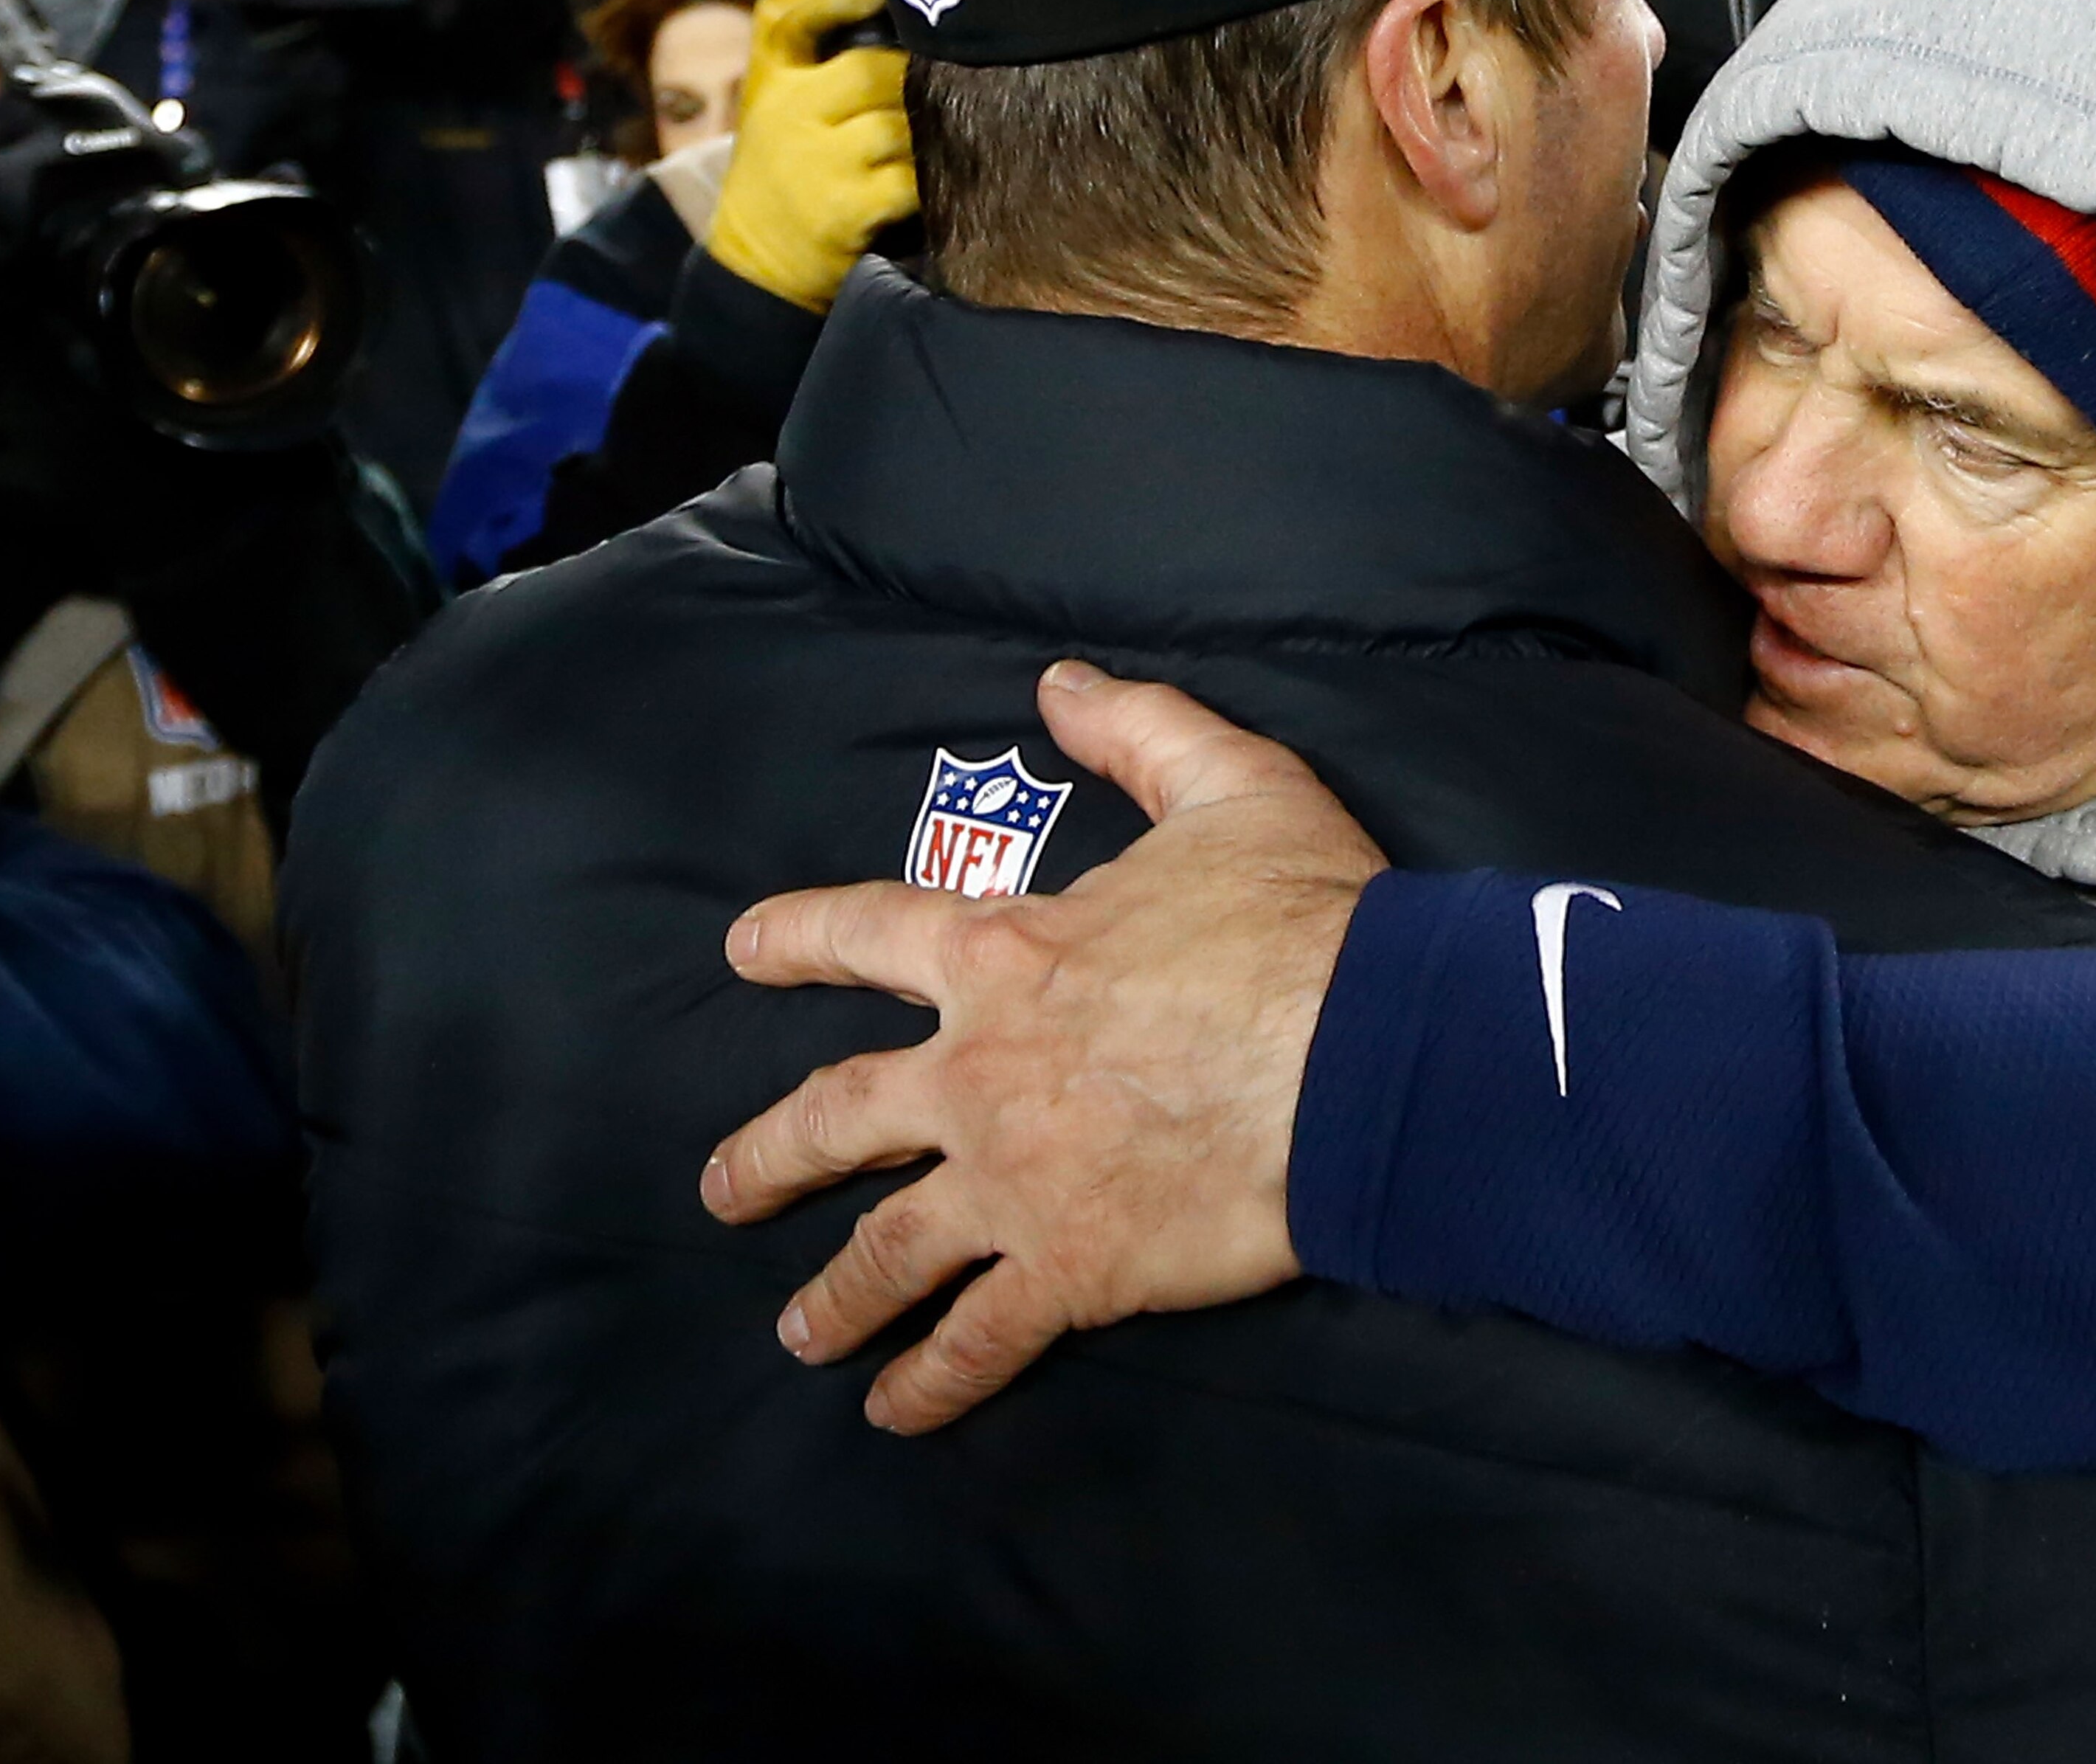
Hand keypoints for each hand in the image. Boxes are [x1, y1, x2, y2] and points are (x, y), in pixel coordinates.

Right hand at [701, 0, 912, 314]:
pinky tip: (933, 188)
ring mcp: (814, 164)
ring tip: (940, 143)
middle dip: (913, 79)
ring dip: (927, 135)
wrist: (758, 268)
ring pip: (898, 125)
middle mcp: (784, 115)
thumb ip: (822, 67)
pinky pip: (910, 180)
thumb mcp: (777, 113)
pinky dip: (928, 183)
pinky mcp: (843, 211)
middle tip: (939, 91)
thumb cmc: (788, 177)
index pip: (783, 14)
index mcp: (768, 83)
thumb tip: (907, 20)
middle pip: (869, 70)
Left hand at [702, 660, 1388, 1432]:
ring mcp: (1014, 1182)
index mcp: (1004, 955)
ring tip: (801, 1335)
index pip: (867, 934)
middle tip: (726, 1187)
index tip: (743, 950)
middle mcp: (978, 1074)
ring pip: (889, 1251)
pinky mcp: (1071, 1269)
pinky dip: (933, 1383)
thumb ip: (1138, 729)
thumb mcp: (1230, 783)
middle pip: (838, 1119)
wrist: (1369, 1057)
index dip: (798, 938)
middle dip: (771, 1155)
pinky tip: (898, 1412)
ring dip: (837, 1297)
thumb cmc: (1305, 919)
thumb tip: (1059, 684)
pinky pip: (980, 1340)